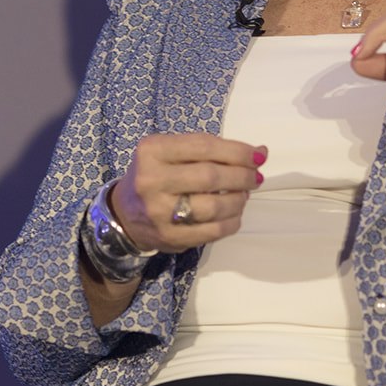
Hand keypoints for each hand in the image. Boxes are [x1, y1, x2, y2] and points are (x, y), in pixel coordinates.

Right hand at [109, 133, 265, 253]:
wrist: (125, 214)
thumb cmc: (156, 174)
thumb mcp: (172, 152)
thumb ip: (212, 149)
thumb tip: (260, 153)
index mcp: (153, 150)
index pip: (204, 147)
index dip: (237, 151)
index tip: (258, 156)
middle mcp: (152, 180)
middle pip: (210, 177)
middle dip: (242, 176)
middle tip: (255, 177)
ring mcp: (159, 212)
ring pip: (213, 207)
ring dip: (239, 201)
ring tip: (244, 196)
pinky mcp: (168, 237)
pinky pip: (211, 232)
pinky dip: (231, 223)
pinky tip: (235, 215)